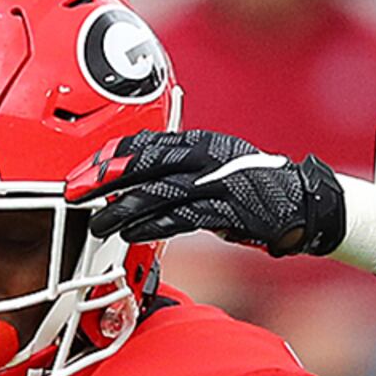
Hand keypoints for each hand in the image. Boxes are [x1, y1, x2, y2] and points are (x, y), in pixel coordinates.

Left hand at [72, 128, 347, 258]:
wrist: (302, 203)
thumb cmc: (251, 191)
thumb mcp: (210, 174)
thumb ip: (176, 177)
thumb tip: (134, 190)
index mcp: (196, 142)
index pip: (143, 142)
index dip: (108, 156)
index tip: (81, 171)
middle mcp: (203, 155)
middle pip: (143, 162)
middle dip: (105, 177)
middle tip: (73, 192)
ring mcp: (216, 180)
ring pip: (158, 190)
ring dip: (123, 208)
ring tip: (97, 224)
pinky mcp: (228, 208)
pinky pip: (183, 215)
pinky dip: (155, 224)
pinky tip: (132, 233)